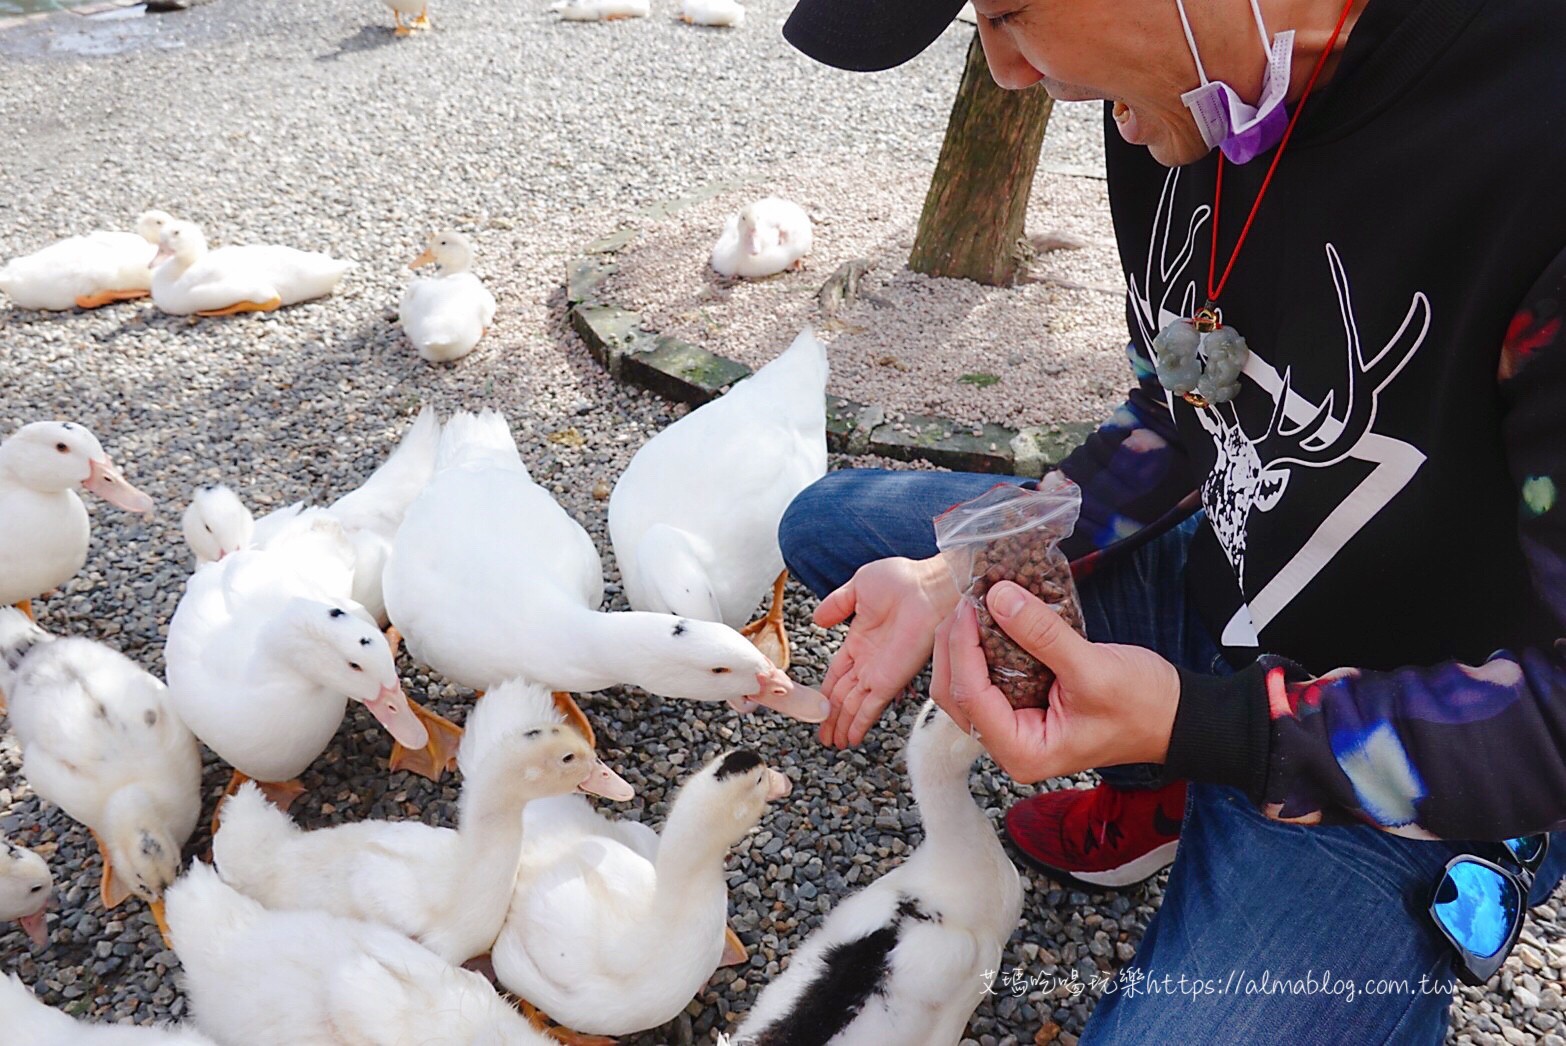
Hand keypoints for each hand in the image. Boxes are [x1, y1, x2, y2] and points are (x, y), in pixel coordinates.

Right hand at [813, 555, 959, 747]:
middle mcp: (869, 662)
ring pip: (855, 705)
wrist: (929, 586)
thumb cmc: (902, 580)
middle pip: (844, 695)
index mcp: (860, 641)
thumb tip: (817, 620)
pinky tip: (850, 738)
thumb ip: (836, 605)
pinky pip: (871, 706)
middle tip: (824, 736)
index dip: (827, 691)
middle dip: (832, 716)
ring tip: (832, 743)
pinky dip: (860, 723)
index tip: (818, 706)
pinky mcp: (891, 680)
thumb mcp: (859, 588)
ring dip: (842, 724)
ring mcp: (880, 673)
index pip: (838, 674)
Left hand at [931, 581, 1180, 782]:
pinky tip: (990, 616)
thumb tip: (998, 596)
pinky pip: (989, 676)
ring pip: (967, 684)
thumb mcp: (1093, 667)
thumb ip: (1043, 635)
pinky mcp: (1022, 706)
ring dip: (965, 644)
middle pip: (956, 694)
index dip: (962, 647)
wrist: (1175, 716)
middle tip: (966, 599)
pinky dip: (984, 647)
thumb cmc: (1143, 705)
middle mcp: (1010, 745)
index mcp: (1022, 751)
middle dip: (954, 646)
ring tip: (975, 603)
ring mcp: (1014, 727)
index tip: (968, 605)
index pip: (970, 696)